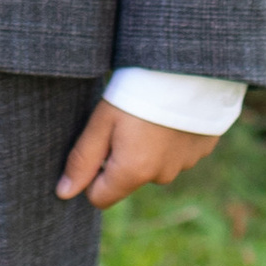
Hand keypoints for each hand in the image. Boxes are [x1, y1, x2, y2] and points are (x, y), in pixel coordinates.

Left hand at [55, 102, 218, 209]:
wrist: (188, 67)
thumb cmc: (138, 91)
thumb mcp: (102, 121)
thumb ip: (82, 160)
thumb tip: (64, 193)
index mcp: (133, 172)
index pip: (99, 197)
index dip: (91, 173)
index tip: (98, 141)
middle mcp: (161, 176)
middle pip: (128, 179)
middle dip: (121, 157)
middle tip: (125, 120)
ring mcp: (185, 164)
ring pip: (154, 165)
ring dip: (148, 147)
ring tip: (150, 113)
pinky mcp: (202, 149)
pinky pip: (177, 152)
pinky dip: (170, 138)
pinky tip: (170, 113)